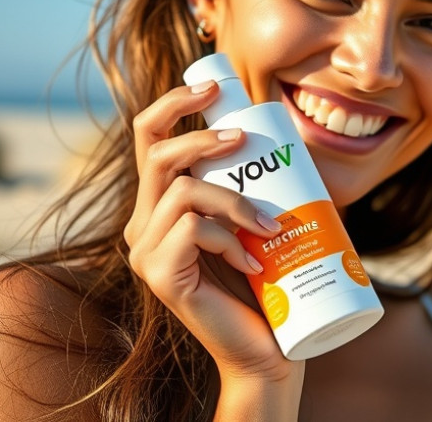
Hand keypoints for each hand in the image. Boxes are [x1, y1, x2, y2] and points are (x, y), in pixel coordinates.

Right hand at [123, 80, 303, 397]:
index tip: (213, 85)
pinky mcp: (159, 275)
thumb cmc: (268, 281)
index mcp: (162, 206)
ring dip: (234, 200)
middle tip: (244, 137)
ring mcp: (146, 251)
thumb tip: (288, 133)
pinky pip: (192, 229)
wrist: (269, 347)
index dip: (173, 103)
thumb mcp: (255, 221)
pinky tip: (253, 260)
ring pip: (183, 190)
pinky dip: (229, 237)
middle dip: (201, 134)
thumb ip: (251, 186)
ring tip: (269, 226)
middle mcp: (143, 224)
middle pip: (155, 152)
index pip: (148, 138)